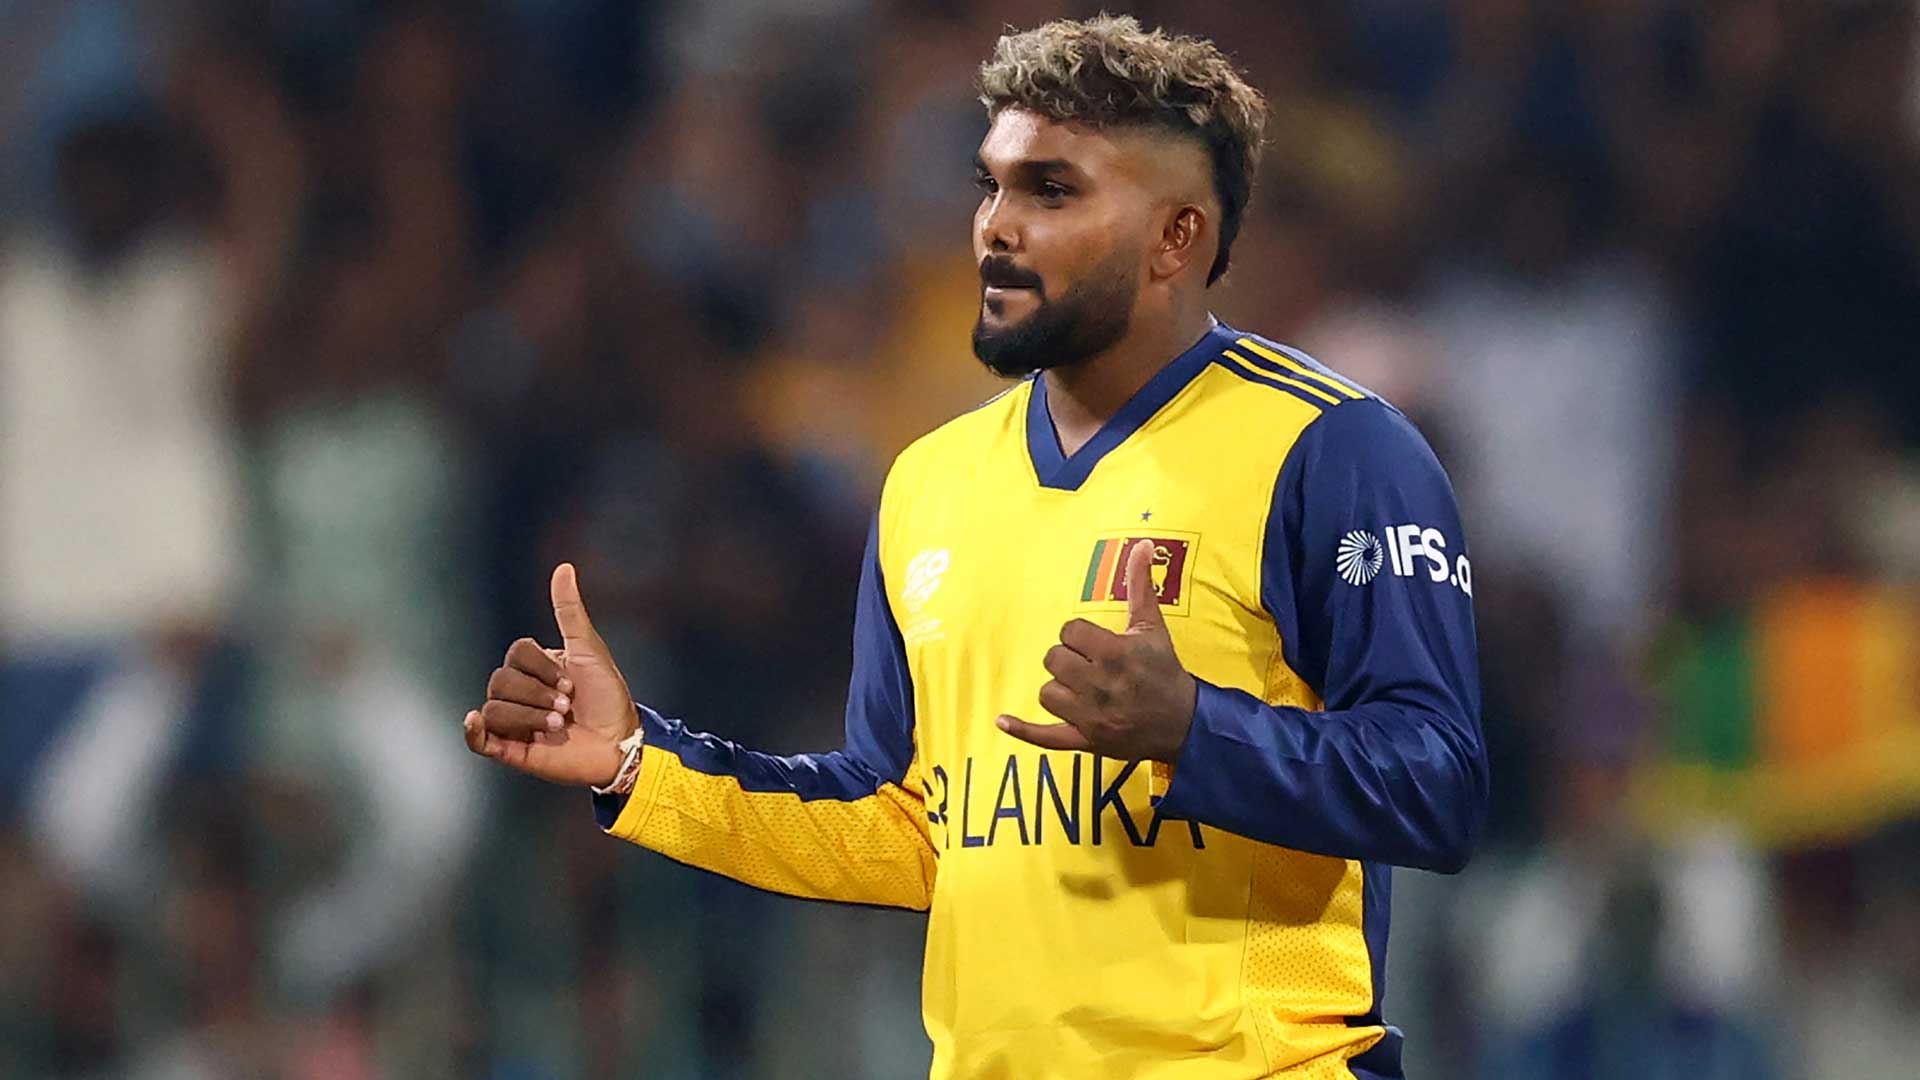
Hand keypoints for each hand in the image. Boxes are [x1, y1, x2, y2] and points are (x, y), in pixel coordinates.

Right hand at [463, 563, 640, 786]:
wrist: (622, 744)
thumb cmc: (609, 698)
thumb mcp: (590, 650)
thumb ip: (570, 611)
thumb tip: (563, 568)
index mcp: (537, 669)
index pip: (517, 654)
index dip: (542, 667)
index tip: (572, 683)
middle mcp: (522, 693)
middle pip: (501, 680)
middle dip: (538, 694)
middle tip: (567, 707)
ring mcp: (515, 722)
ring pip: (495, 708)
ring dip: (529, 716)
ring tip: (559, 726)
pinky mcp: (512, 751)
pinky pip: (479, 740)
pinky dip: (473, 731)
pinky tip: (475, 721)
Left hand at [997, 539, 1197, 761]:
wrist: (1183, 722)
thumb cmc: (1164, 671)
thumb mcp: (1153, 627)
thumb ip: (1141, 585)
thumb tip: (1141, 545)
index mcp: (1114, 654)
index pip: (1069, 632)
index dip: (1079, 636)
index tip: (1095, 644)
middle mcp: (1099, 685)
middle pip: (1054, 659)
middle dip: (1068, 659)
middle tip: (1089, 665)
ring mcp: (1090, 716)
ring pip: (1047, 692)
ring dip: (1059, 688)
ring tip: (1081, 688)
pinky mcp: (1085, 740)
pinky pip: (1045, 736)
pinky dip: (1022, 730)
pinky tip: (1001, 720)